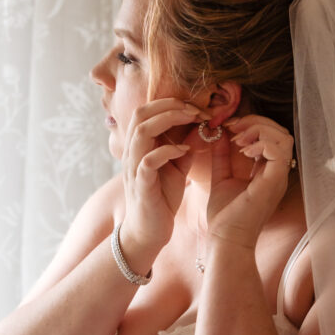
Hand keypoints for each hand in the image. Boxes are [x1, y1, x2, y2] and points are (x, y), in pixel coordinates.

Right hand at [120, 98, 206, 262]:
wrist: (149, 232)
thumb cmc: (162, 199)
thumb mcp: (177, 168)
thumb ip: (185, 147)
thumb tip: (201, 126)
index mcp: (140, 146)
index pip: (148, 111)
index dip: (171, 102)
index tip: (198, 108)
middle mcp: (132, 153)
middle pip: (141, 113)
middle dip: (169, 105)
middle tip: (196, 109)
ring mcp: (134, 168)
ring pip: (141, 132)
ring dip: (168, 120)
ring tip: (192, 120)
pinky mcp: (141, 186)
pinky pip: (148, 161)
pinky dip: (167, 151)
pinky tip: (184, 151)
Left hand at [206, 114, 294, 247]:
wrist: (225, 240)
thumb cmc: (225, 217)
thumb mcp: (222, 178)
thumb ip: (223, 157)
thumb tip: (219, 133)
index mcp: (267, 172)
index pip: (273, 137)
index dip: (253, 126)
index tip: (230, 128)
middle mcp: (277, 174)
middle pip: (281, 133)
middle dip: (257, 123)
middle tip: (234, 128)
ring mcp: (278, 178)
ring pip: (284, 138)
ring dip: (259, 131)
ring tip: (239, 141)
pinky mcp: (274, 182)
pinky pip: (279, 151)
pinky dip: (261, 143)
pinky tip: (243, 152)